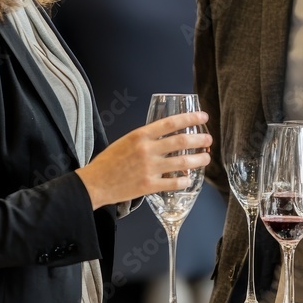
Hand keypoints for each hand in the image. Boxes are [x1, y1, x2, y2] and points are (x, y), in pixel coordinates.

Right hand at [76, 111, 211, 209]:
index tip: (203, 116)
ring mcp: (149, 168)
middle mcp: (147, 150)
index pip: (171, 122)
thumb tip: (168, 136)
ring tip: (206, 158)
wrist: (94, 183)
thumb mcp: (127, 140)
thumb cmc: (109, 161)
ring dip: (199, 160)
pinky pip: (173, 183)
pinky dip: (184, 181)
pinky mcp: (149, 186)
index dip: (190, 118)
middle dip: (200, 140)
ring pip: (183, 163)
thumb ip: (147, 138)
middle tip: (208, 139)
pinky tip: (189, 179)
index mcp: (140, 135)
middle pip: (181, 142)